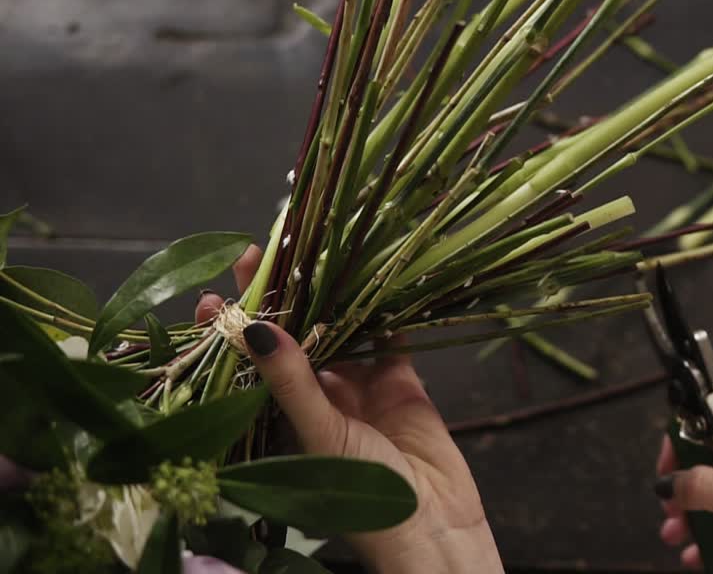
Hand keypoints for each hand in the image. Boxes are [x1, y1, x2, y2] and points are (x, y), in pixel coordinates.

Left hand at [196, 246, 501, 573]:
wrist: (432, 524)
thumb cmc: (361, 492)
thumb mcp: (320, 433)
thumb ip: (292, 380)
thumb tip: (253, 325)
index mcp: (282, 417)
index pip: (248, 364)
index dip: (232, 329)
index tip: (213, 293)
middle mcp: (317, 399)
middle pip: (293, 339)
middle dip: (279, 298)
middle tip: (264, 254)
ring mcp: (359, 390)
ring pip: (340, 332)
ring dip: (330, 298)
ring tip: (315, 254)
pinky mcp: (401, 384)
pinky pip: (389, 340)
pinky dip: (384, 311)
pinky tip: (374, 278)